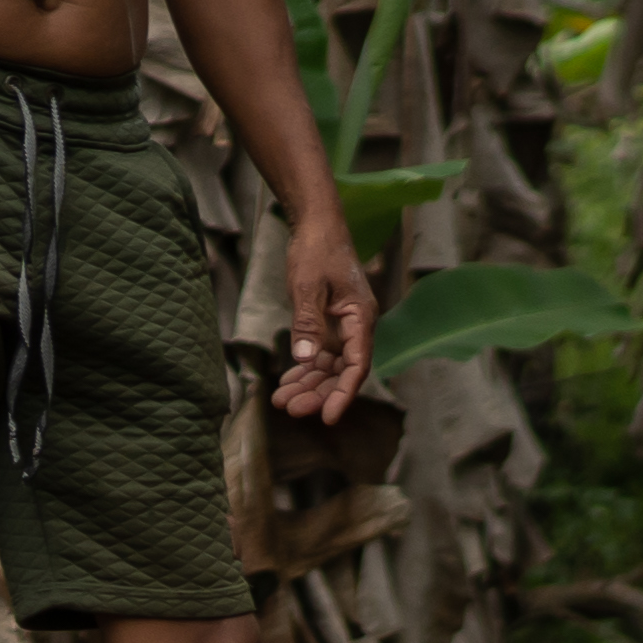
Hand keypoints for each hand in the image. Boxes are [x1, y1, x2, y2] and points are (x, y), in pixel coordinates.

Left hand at [276, 217, 377, 422]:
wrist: (317, 225)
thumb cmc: (317, 250)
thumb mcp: (308, 286)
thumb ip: (308, 322)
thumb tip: (305, 359)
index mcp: (360, 318)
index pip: (357, 366)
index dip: (343, 394)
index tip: (327, 417)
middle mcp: (356, 327)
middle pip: (341, 372)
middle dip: (318, 393)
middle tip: (290, 409)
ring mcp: (343, 327)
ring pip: (329, 367)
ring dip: (308, 384)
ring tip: (282, 401)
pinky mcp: (329, 323)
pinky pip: (319, 354)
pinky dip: (304, 369)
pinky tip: (287, 382)